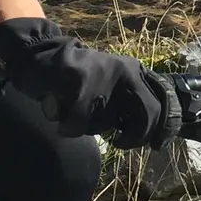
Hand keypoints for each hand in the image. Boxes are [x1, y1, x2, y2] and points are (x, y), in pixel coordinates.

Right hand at [0, 17, 174, 146]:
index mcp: (135, 72)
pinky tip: (61, 116)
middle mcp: (125, 71)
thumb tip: (145, 135)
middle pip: (146, 114)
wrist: (41, 55)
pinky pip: (79, 122)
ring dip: (87, 128)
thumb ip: (126, 104)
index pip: (159, 104)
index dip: (159, 129)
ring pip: (105, 124)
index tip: (156, 145)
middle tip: (117, 142)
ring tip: (74, 113)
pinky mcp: (80, 80)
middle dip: (134, 136)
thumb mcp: (110, 85)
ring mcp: (104, 75)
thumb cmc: (76, 78)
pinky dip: (68, 126)